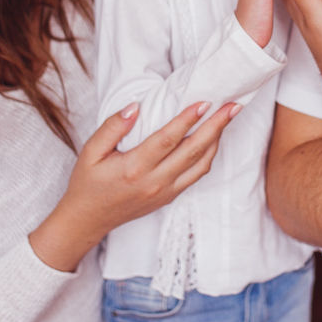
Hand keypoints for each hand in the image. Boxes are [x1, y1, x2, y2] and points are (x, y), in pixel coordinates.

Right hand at [30, 99, 238, 270]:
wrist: (87, 220)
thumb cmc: (87, 182)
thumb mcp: (90, 151)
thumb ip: (112, 127)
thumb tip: (135, 107)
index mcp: (134, 168)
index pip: (168, 139)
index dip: (188, 119)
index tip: (205, 101)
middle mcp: (154, 182)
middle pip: (193, 150)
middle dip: (216, 126)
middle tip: (233, 105)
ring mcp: (165, 192)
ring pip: (201, 164)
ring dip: (217, 139)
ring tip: (228, 117)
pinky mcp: (170, 197)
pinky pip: (196, 175)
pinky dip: (209, 156)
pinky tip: (213, 139)